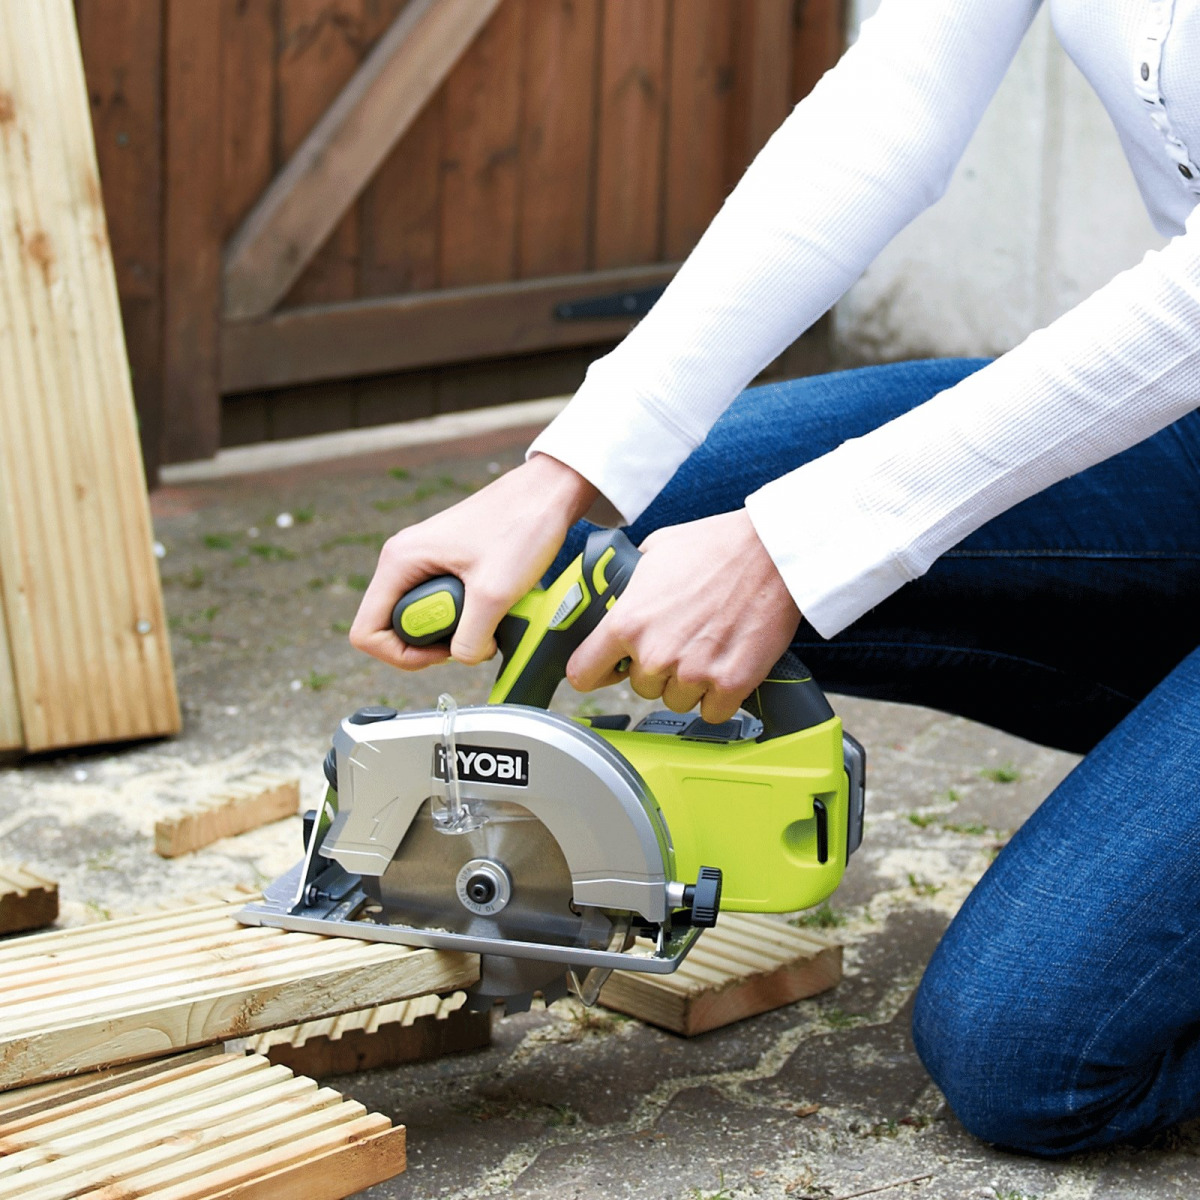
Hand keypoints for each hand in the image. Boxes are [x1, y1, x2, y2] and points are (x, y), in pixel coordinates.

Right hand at [350, 455, 596, 669]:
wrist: (547, 493)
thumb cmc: (521, 527)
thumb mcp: (494, 592)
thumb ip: (470, 637)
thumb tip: (462, 658)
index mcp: (400, 561)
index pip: (365, 632)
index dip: (399, 656)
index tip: (443, 653)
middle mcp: (404, 560)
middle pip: (391, 628)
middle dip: (428, 645)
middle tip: (470, 638)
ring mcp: (424, 561)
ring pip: (419, 617)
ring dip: (450, 632)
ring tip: (485, 623)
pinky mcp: (447, 563)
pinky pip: (440, 604)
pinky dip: (464, 616)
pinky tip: (491, 609)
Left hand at [566, 510, 800, 723]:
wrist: (771, 550)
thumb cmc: (716, 545)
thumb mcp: (653, 551)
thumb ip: (630, 585)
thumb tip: (620, 595)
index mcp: (628, 622)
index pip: (583, 674)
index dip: (596, 672)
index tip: (607, 669)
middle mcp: (656, 654)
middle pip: (640, 687)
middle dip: (657, 668)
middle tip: (681, 638)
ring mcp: (694, 673)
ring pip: (676, 700)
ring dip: (688, 683)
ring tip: (708, 646)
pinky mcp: (731, 684)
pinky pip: (712, 712)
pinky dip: (719, 697)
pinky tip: (726, 665)